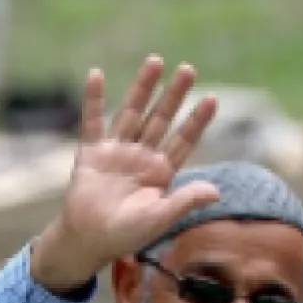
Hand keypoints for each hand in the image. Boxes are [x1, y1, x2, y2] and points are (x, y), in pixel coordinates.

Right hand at [28, 56, 220, 291]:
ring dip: (142, 88)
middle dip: (173, 95)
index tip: (212, 99)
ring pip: (131, 114)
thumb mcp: (158, 219)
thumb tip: (215, 191)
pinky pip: (91, 122)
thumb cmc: (125, 235)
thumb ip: (184, 202)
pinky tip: (95, 75)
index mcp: (160, 172)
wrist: (87, 241)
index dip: (196, 121)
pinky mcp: (90, 154)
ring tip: (155, 61)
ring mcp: (115, 152)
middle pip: (160, 119)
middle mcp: (140, 156)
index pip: (183, 140)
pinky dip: (92, 100)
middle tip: (188, 69)